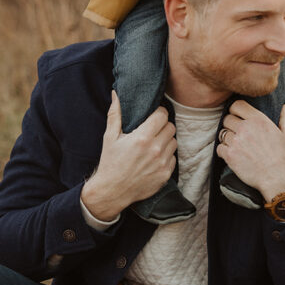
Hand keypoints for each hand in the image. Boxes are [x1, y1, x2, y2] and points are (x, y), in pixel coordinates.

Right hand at [81, 92, 176, 218]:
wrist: (112, 191)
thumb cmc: (110, 162)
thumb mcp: (110, 137)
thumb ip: (115, 113)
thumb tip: (116, 94)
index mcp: (142, 138)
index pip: (162, 116)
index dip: (158, 113)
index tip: (153, 116)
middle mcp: (155, 149)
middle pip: (171, 127)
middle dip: (163, 126)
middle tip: (153, 129)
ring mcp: (162, 163)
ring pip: (174, 141)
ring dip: (166, 140)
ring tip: (154, 143)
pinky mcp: (166, 174)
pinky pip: (173, 157)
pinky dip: (167, 155)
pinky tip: (155, 157)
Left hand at [216, 101, 284, 201]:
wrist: (279, 178)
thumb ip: (284, 118)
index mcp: (259, 120)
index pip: (237, 105)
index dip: (236, 110)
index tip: (238, 117)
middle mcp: (245, 128)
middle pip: (227, 119)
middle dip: (231, 125)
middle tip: (238, 134)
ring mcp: (236, 142)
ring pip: (222, 133)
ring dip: (228, 139)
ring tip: (237, 146)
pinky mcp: (230, 155)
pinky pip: (219, 148)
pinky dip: (223, 151)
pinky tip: (233, 155)